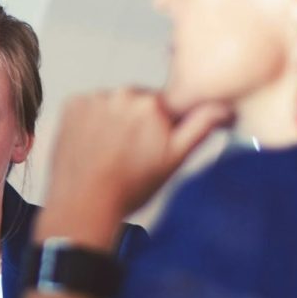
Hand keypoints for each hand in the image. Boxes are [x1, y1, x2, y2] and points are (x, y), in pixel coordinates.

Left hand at [43, 88, 230, 227]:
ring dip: (112, 120)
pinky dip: (89, 121)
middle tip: (128, 154)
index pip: (166, 105)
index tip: (151, 144)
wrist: (84, 203)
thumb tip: (224, 106)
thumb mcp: (174, 160)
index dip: (161, 126)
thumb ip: (201, 126)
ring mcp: (94, 99)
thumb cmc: (129, 188)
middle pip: (137, 102)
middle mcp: (123, 94)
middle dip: (136, 122)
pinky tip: (91, 145)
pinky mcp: (72, 105)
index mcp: (153, 104)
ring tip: (108, 152)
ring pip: (112, 104)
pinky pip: (88, 106)